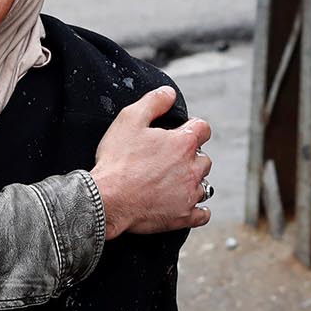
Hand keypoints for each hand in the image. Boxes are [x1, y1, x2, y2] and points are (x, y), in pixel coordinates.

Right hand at [90, 86, 211, 237]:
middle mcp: (192, 168)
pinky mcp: (184, 216)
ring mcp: (189, 194)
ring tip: (172, 182)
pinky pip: (202, 214)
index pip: (203, 129)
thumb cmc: (117, 162)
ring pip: (203, 185)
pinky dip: (197, 210)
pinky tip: (185, 205)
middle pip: (204, 158)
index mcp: (183, 144)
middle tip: (169, 160)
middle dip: (190, 157)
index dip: (192, 128)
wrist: (107, 200)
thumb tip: (169, 93)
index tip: (181, 132)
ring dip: (192, 182)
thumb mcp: (129, 120)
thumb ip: (153, 102)